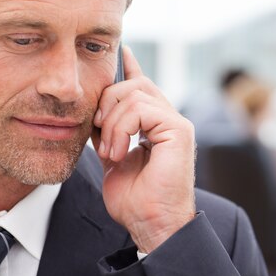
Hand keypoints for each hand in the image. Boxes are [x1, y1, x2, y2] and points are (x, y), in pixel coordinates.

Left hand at [91, 46, 195, 252]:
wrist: (150, 224)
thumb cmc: (134, 199)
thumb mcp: (113, 157)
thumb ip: (110, 132)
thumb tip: (97, 111)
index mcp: (155, 124)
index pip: (141, 84)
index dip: (129, 65)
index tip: (120, 51)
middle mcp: (168, 118)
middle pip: (133, 83)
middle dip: (106, 100)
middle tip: (98, 131)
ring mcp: (176, 123)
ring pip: (134, 92)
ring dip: (111, 122)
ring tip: (109, 152)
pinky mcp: (178, 130)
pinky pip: (141, 108)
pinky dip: (121, 128)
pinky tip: (118, 151)